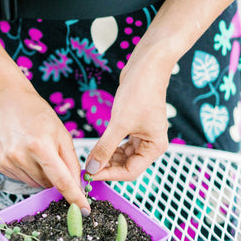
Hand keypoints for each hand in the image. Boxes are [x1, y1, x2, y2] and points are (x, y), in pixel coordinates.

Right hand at [0, 87, 90, 214]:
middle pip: (47, 184)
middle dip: (56, 177)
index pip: (61, 180)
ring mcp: (8, 162)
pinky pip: (21, 179)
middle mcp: (21, 156)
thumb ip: (71, 162)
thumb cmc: (38, 115)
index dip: (74, 197)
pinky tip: (25, 154)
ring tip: (37, 153)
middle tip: (53, 158)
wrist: (8, 102)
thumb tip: (77, 186)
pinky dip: (28, 171)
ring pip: (35, 184)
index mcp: (40, 146)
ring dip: (41, 175)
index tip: (84, 210)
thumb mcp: (62, 134)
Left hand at [85, 57, 169, 180]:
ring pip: (122, 156)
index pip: (130, 172)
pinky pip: (119, 145)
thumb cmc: (139, 92)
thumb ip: (105, 148)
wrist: (146, 66)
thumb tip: (92, 168)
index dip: (109, 175)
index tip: (89, 174)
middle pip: (126, 166)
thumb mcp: (119, 124)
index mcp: (154, 148)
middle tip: (86, 168)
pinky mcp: (133, 127)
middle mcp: (151, 145)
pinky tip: (96, 148)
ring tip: (89, 158)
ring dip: (105, 158)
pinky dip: (108, 148)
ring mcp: (142, 136)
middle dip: (106, 167)